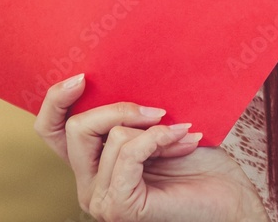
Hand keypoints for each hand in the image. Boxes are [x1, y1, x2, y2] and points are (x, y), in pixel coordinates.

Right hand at [34, 74, 268, 221]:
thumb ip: (129, 108)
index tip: (83, 77)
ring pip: (111, 137)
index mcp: (91, 160)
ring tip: (180, 133)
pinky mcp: (122, 207)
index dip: (56, 100)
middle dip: (120, 108)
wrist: (227, 195)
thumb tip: (116, 69)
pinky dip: (157, 139)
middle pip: (77, 127)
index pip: (49, 130)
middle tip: (158, 110)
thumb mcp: (154, 121)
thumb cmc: (196, 158)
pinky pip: (130, 154)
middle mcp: (88, 183)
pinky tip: (181, 139)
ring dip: (154, 128)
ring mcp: (102, 199)